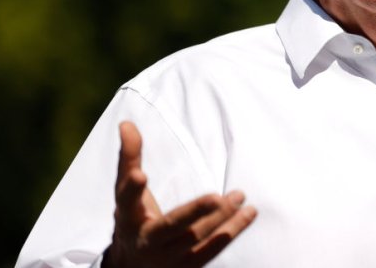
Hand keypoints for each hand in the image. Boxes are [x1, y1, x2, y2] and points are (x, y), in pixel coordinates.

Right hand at [103, 121, 256, 267]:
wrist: (134, 266)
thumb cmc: (134, 218)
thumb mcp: (126, 193)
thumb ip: (129, 158)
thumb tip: (126, 122)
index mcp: (128, 217)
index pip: (127, 200)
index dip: (132, 188)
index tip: (141, 175)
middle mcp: (147, 240)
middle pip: (171, 226)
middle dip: (194, 212)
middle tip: (215, 197)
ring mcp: (168, 257)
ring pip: (196, 238)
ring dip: (221, 218)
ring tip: (240, 195)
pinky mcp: (187, 266)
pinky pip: (212, 250)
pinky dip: (232, 231)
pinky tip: (249, 213)